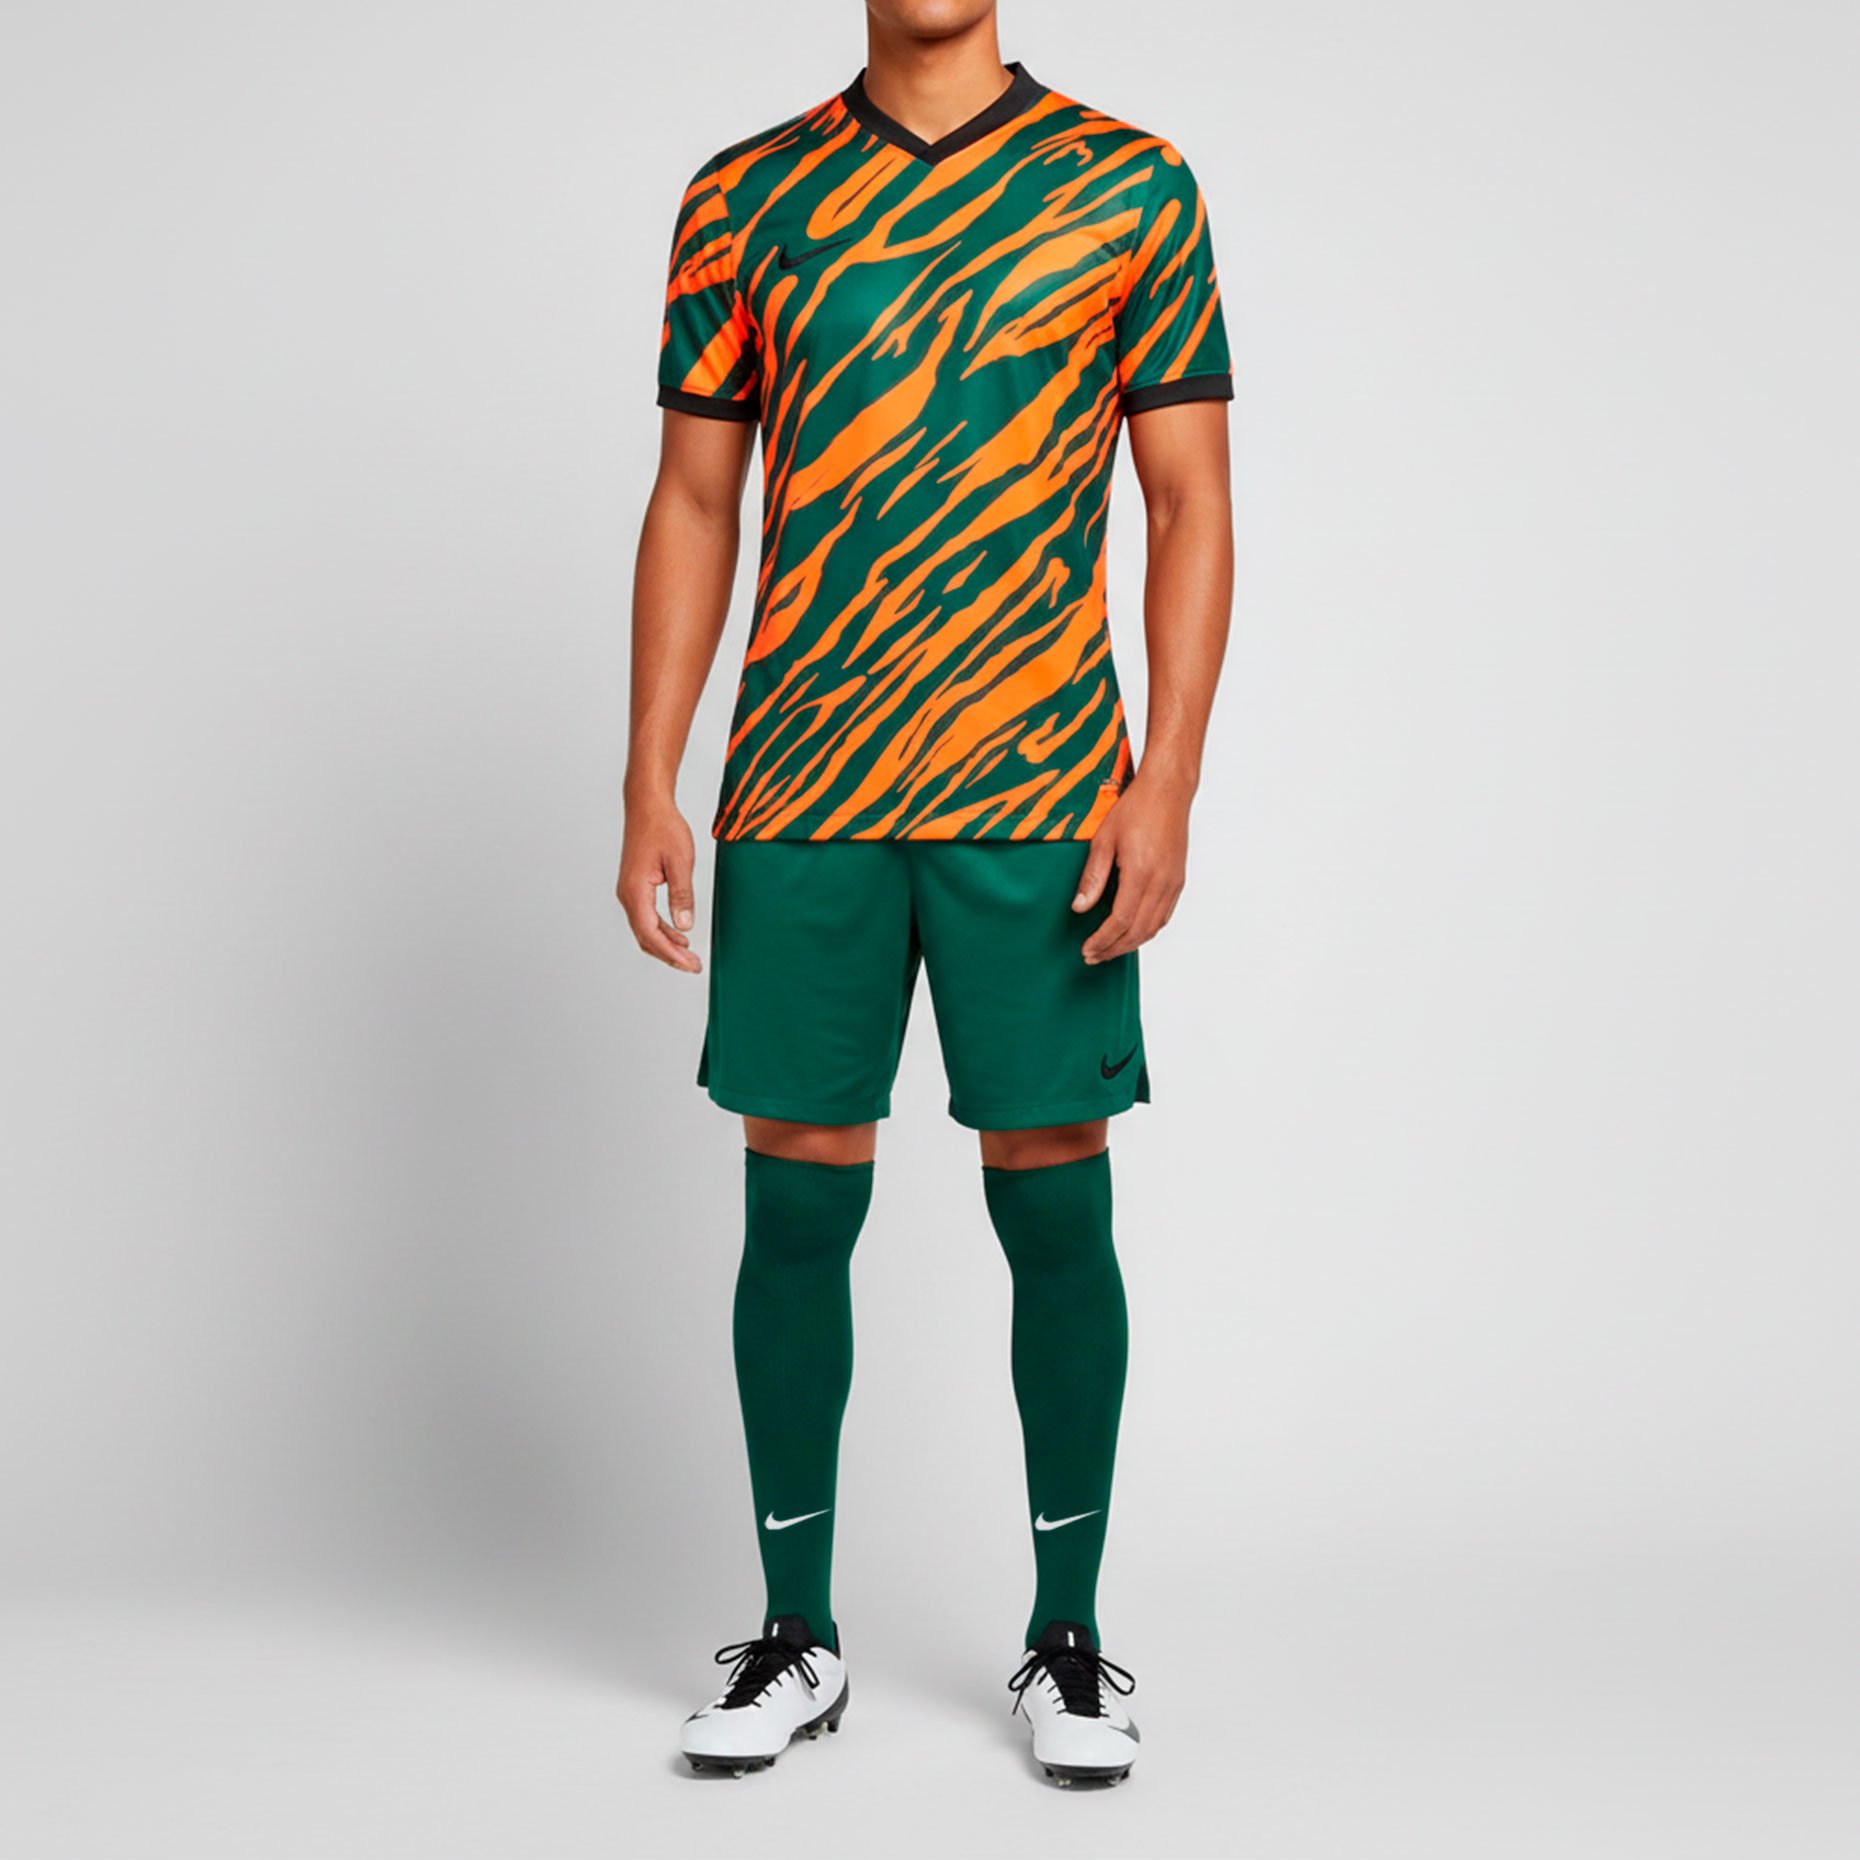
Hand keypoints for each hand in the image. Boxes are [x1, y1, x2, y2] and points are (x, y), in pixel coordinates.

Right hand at [617, 797, 701, 972]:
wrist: (647, 806)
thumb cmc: (663, 827)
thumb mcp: (680, 862)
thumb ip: (682, 895)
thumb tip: (685, 926)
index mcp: (636, 891)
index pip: (650, 933)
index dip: (671, 954)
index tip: (690, 964)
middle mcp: (627, 895)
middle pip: (645, 937)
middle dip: (669, 955)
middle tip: (694, 966)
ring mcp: (629, 892)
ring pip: (644, 930)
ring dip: (665, 945)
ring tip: (689, 956)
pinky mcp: (635, 888)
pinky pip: (645, 918)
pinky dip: (661, 931)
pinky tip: (679, 935)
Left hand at [1073, 775, 1190, 963]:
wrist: (1168, 792)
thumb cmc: (1135, 809)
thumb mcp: (1104, 839)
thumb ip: (1093, 877)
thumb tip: (1080, 908)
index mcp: (1140, 874)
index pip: (1120, 921)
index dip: (1102, 940)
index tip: (1086, 949)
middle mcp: (1161, 883)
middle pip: (1137, 931)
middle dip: (1113, 949)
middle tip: (1092, 957)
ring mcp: (1173, 883)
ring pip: (1153, 927)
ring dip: (1130, 944)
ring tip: (1109, 949)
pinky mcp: (1177, 880)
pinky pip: (1163, 916)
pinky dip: (1146, 930)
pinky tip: (1131, 932)